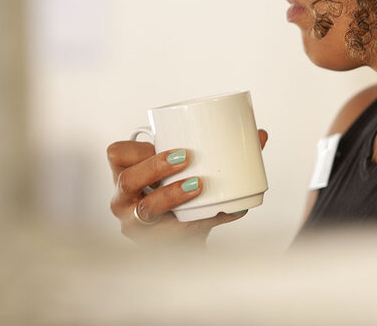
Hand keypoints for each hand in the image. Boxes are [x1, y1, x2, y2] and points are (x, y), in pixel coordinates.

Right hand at [107, 129, 268, 244]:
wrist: (181, 243)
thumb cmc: (178, 198)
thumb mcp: (186, 171)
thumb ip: (218, 150)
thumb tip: (259, 134)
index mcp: (128, 173)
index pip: (117, 154)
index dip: (137, 147)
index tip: (164, 142)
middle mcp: (124, 200)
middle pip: (128, 180)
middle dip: (155, 167)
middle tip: (186, 158)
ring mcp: (136, 224)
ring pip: (146, 210)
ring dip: (172, 195)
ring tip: (199, 185)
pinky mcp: (154, 243)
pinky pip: (176, 231)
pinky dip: (204, 220)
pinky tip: (226, 210)